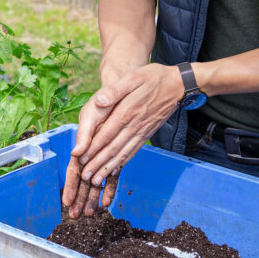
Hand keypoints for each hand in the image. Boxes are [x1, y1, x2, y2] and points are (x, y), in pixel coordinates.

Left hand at [62, 63, 181, 216]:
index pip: (106, 134)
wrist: (178, 85)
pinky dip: (123, 162)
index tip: (80, 159)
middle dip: (97, 164)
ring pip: (123, 153)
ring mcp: (142, 131)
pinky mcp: (147, 134)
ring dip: (108, 168)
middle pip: (113, 148)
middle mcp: (134, 125)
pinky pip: (133, 151)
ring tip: (96, 180)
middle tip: (85, 177)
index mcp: (127, 111)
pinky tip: (115, 170)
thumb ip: (115, 90)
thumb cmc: (153, 77)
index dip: (92, 148)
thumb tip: (99, 101)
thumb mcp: (133, 77)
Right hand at [63, 93, 116, 217]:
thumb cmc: (103, 102)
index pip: (75, 169)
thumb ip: (85, 132)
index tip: (67, 202)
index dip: (71, 186)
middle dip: (80, 198)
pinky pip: (112, 175)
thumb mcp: (93, 112)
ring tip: (89, 215)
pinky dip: (109, 188)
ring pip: (97, 180)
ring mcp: (104, 154)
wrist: (123, 92)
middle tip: (76, 217)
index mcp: (83, 144)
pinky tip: (107, 202)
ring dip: (92, 197)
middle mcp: (92, 152)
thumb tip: (77, 153)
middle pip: (84, 179)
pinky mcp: (116, 154)